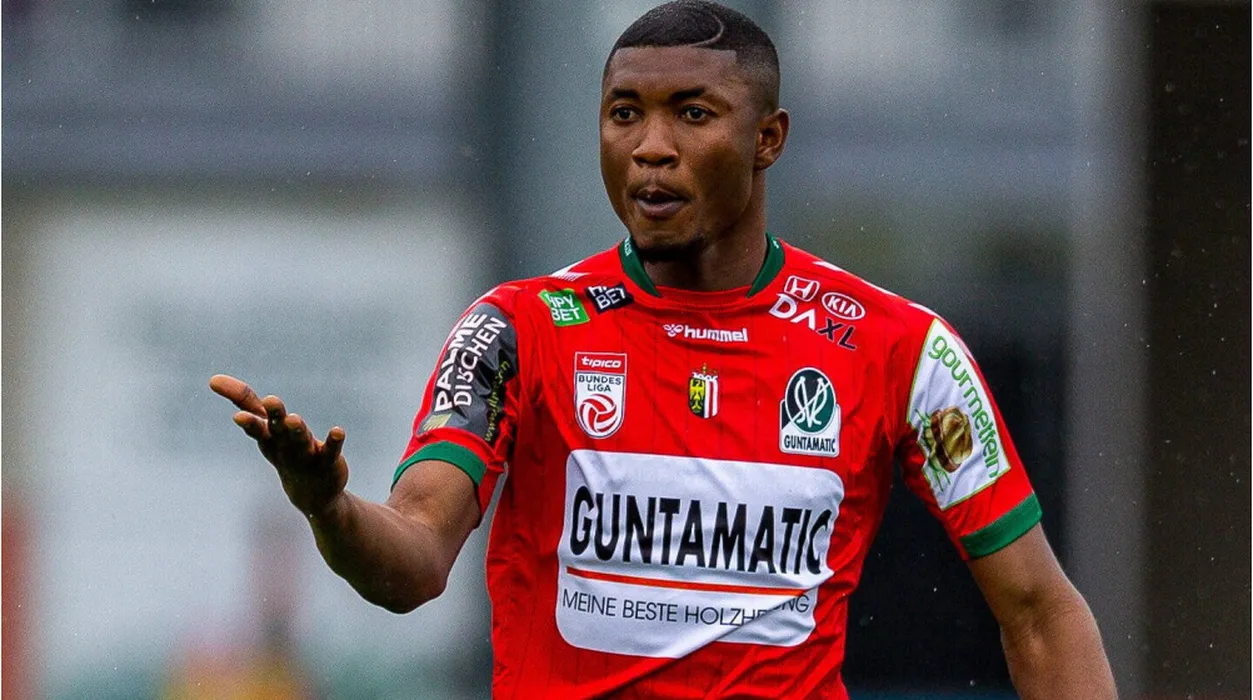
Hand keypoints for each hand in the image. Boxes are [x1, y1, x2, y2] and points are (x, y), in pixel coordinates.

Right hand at [209, 374, 348, 517]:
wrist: (311, 495)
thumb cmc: (285, 452)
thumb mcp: (265, 429)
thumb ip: (247, 403)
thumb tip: (212, 378)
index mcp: (269, 437)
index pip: (254, 419)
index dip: (242, 406)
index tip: (222, 392)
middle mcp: (284, 445)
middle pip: (277, 428)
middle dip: (274, 415)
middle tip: (272, 400)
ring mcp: (305, 454)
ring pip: (300, 440)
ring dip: (297, 429)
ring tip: (294, 418)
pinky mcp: (327, 461)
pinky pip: (330, 450)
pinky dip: (333, 441)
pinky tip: (338, 431)